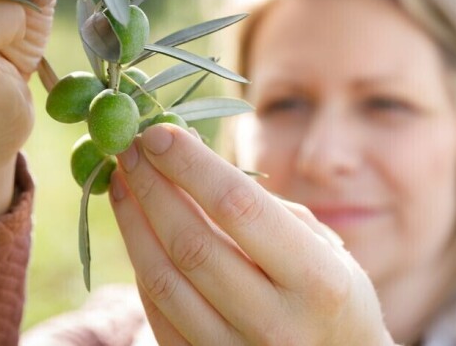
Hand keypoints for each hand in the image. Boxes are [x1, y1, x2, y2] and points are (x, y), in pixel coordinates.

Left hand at [110, 125, 395, 344]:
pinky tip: (137, 229)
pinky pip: (158, 314)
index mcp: (317, 280)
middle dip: (152, 186)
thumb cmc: (334, 296)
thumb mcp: (323, 246)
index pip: (238, 208)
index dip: (190, 165)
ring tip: (121, 182)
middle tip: (127, 146)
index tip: (158, 132)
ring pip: (163, 281)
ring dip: (134, 223)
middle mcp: (276, 323)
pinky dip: (141, 265)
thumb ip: (263, 211)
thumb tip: (187, 164)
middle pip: (191, 243)